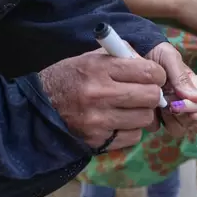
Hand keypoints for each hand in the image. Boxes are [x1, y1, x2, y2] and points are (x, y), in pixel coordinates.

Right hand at [38, 48, 165, 150]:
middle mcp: (100, 94)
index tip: (154, 77)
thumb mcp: (90, 58)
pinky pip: (133, 136)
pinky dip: (132, 130)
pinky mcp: (98, 140)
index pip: (148, 71)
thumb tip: (152, 65)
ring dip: (143, 113)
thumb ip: (121, 56)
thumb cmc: (69, 79)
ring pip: (145, 118)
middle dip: (153, 94)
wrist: (39, 109)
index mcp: (99, 68)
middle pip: (151, 96)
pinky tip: (120, 122)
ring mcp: (99, 120)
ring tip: (130, 108)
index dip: (157, 74)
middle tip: (146, 93)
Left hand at [145, 42, 196, 135]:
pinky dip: (152, 119)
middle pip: (186, 123)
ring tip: (161, 106)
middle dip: (182, 118)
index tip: (194, 114)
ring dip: (169, 120)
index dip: (195, 114)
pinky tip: (148, 108)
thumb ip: (183, 78)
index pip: (196, 111)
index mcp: (186, 91)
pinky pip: (153, 125)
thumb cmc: (157, 52)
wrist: (135, 48)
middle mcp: (177, 102)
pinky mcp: (146, 112)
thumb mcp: (172, 59)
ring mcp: (162, 109)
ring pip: (172, 127)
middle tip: (173, 107)